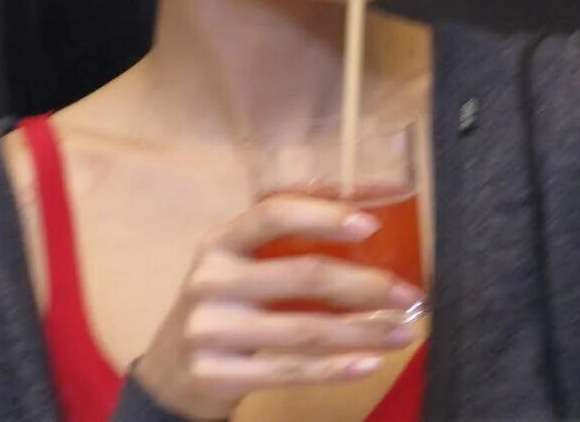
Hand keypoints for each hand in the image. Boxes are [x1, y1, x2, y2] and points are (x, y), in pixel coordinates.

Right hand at [132, 196, 424, 420]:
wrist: (171, 372)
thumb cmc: (224, 305)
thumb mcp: (238, 264)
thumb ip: (285, 239)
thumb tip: (363, 206)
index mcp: (219, 242)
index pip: (272, 214)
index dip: (323, 215)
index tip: (371, 225)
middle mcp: (210, 281)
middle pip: (303, 276)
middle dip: (365, 285)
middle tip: (407, 293)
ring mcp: (210, 330)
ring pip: (305, 331)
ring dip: (364, 331)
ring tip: (404, 331)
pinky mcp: (215, 374)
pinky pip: (290, 372)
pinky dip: (336, 369)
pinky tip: (370, 363)